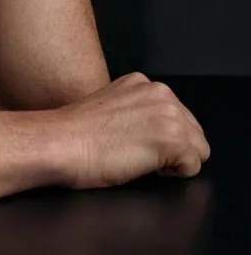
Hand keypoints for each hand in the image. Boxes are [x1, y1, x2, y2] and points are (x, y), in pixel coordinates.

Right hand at [50, 72, 210, 189]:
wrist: (59, 142)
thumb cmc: (73, 133)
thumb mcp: (109, 107)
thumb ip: (135, 109)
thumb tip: (149, 129)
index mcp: (142, 82)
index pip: (175, 115)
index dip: (158, 135)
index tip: (135, 141)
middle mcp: (160, 92)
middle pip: (192, 131)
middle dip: (172, 147)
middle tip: (135, 152)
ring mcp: (169, 114)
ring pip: (198, 149)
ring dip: (173, 160)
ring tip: (138, 158)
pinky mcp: (174, 139)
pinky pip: (193, 167)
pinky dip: (172, 174)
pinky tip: (141, 165)